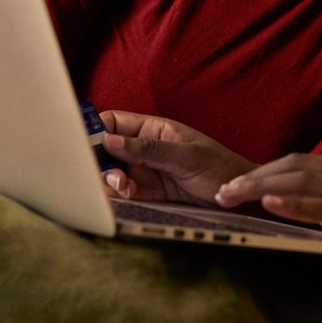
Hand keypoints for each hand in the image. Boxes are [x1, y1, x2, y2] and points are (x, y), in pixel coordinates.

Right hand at [96, 111, 254, 206]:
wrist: (240, 199)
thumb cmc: (220, 168)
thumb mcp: (185, 156)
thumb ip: (148, 150)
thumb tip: (109, 141)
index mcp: (153, 129)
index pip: (113, 122)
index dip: (95, 129)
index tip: (80, 142)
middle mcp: (145, 149)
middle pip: (107, 150)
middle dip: (99, 160)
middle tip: (103, 172)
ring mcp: (146, 172)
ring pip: (113, 173)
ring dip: (109, 180)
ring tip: (121, 187)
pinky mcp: (150, 194)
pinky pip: (126, 193)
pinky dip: (119, 195)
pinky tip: (125, 196)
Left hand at [213, 155, 321, 274]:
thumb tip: (312, 220)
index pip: (299, 164)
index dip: (264, 172)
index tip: (236, 185)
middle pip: (292, 167)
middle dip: (252, 178)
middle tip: (219, 193)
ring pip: (303, 183)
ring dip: (262, 188)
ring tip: (230, 197)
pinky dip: (297, 205)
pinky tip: (272, 206)